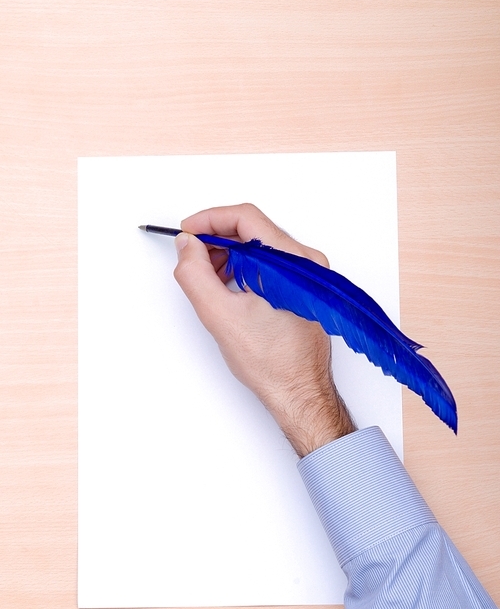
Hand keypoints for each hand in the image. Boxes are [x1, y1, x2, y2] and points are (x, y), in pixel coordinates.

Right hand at [173, 203, 354, 455]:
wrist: (298, 391)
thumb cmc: (271, 362)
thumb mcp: (220, 316)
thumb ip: (195, 274)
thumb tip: (187, 246)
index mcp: (291, 263)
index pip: (245, 217)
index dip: (209, 220)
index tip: (187, 231)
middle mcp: (305, 262)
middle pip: (252, 229)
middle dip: (217, 239)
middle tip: (193, 256)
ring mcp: (307, 275)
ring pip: (259, 246)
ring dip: (229, 254)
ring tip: (209, 278)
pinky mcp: (302, 286)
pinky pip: (268, 262)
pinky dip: (243, 267)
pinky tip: (228, 287)